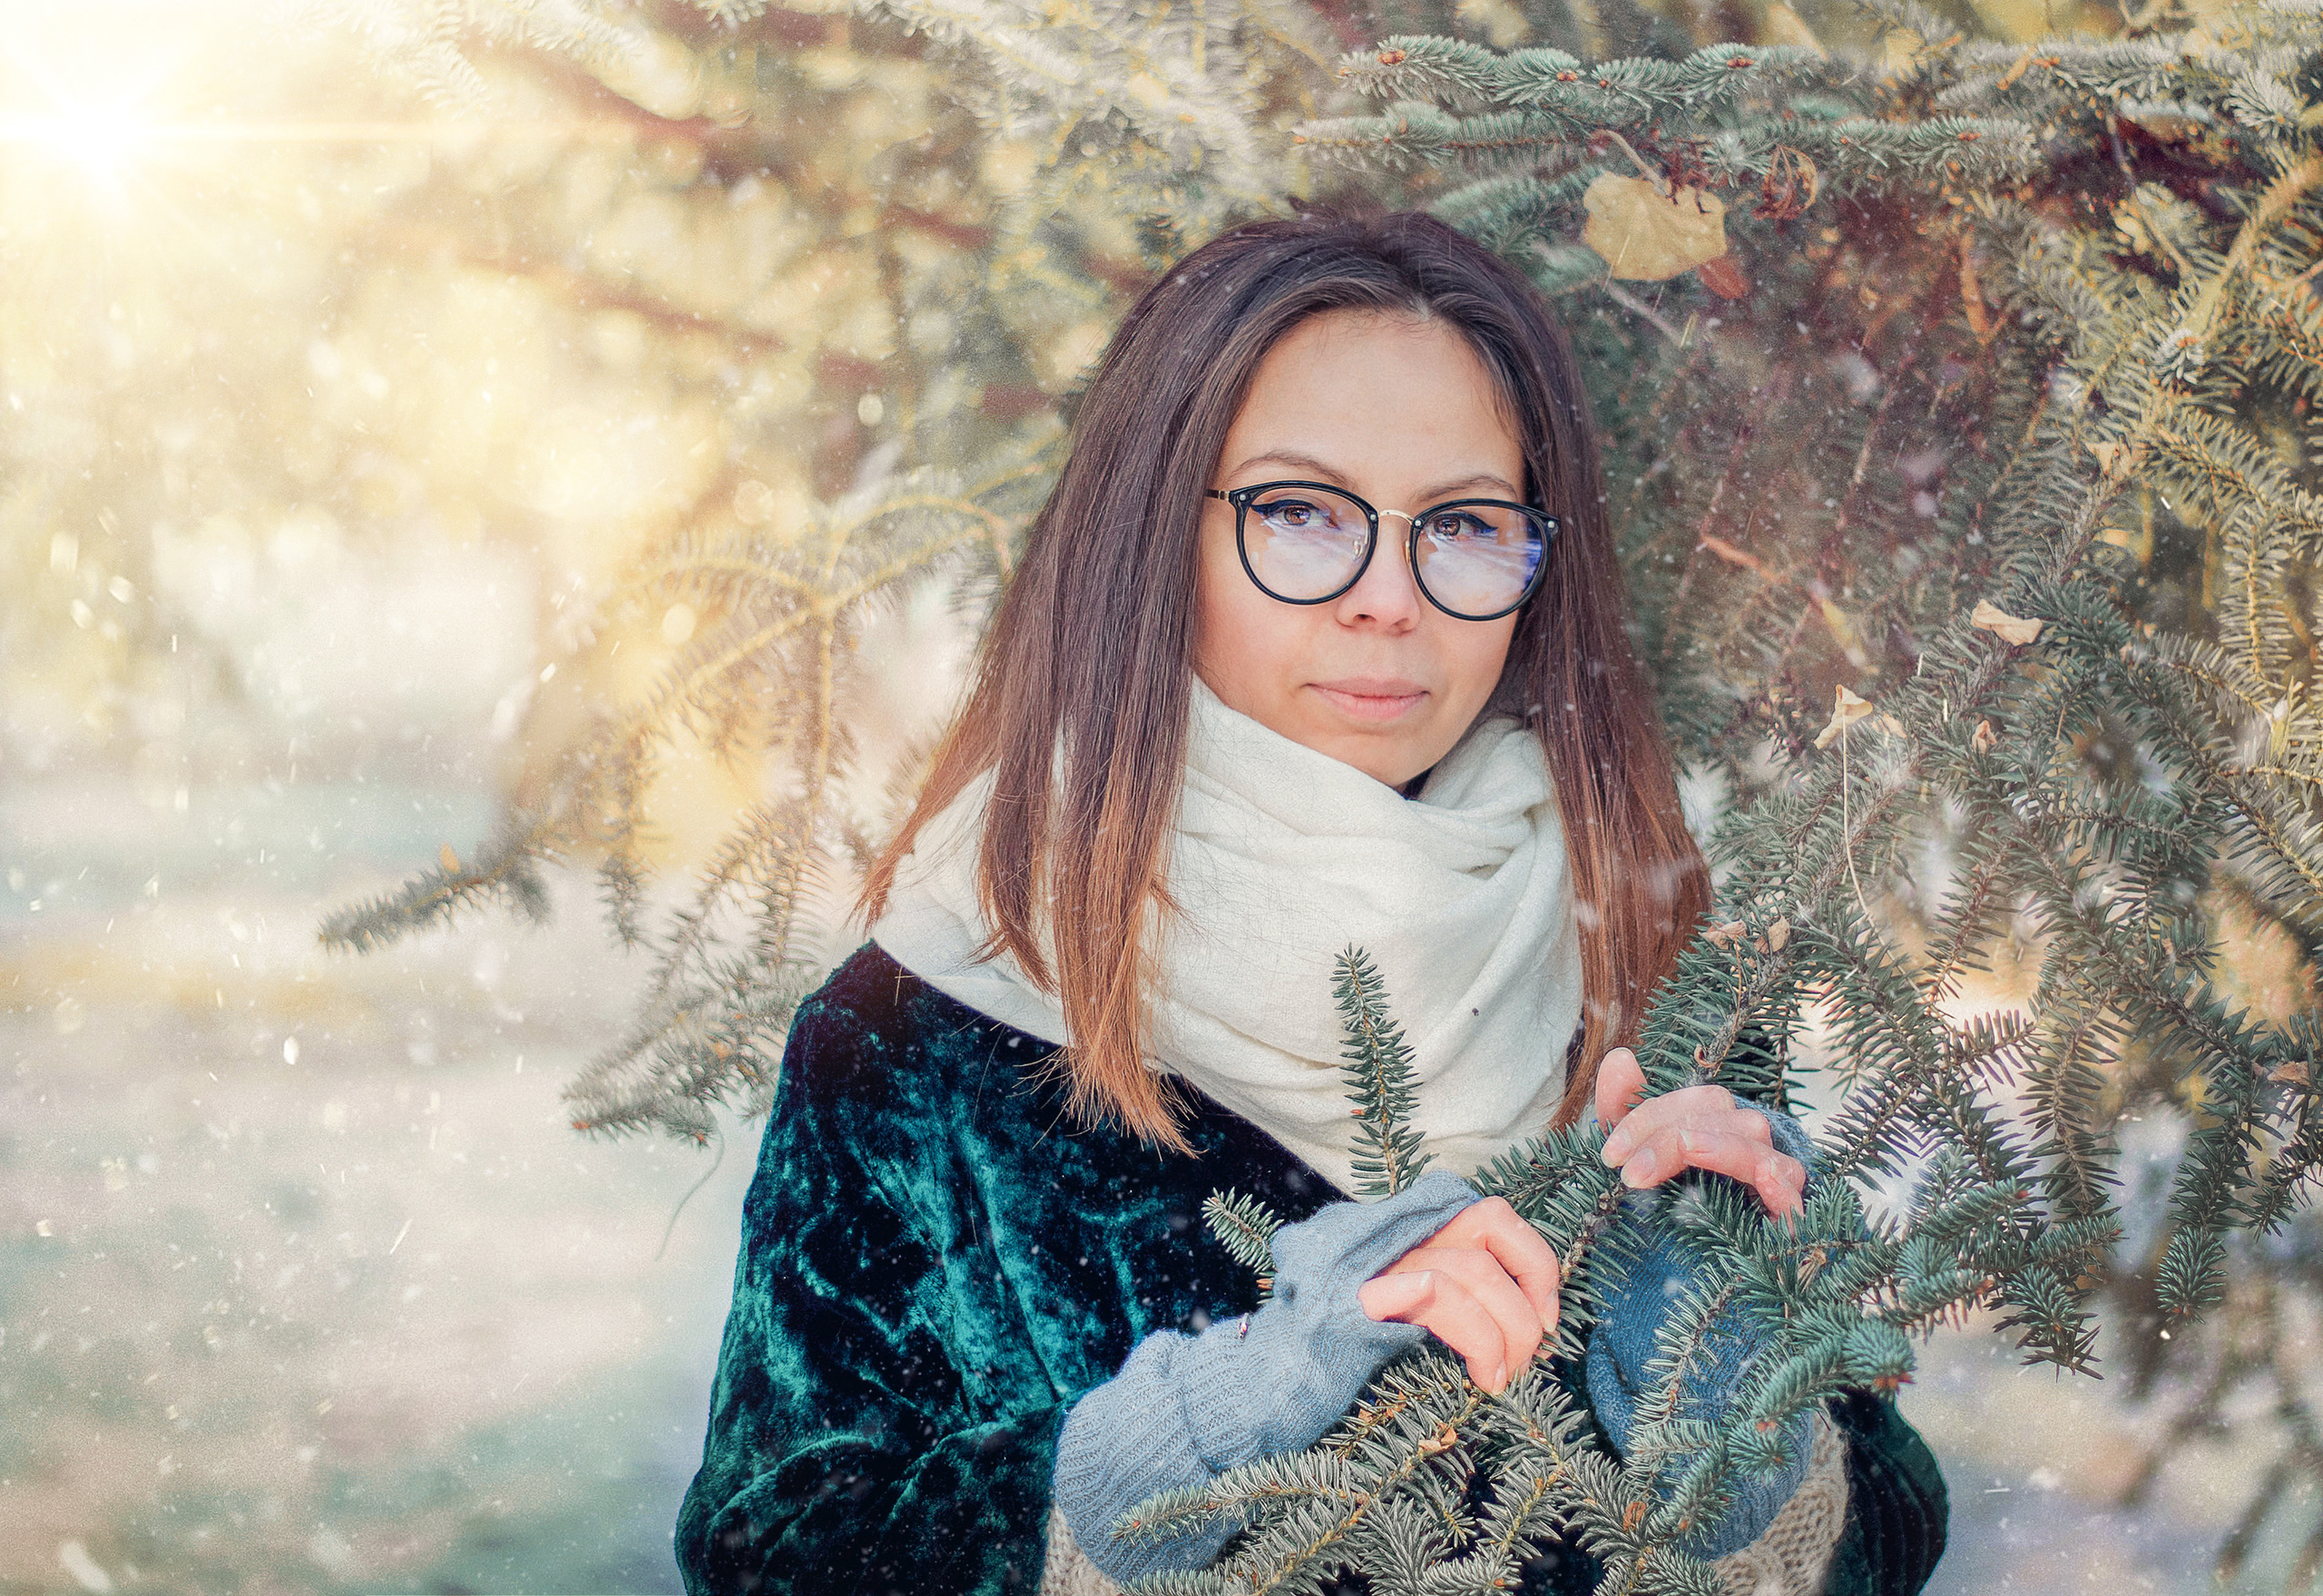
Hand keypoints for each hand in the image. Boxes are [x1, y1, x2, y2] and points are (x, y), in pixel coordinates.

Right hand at [1354, 1195, 1557, 1393]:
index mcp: (1396, 1229)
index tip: (1546, 1312)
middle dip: (1532, 1285)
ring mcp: (1365, 1260)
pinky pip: (1437, 1295)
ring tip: (1507, 1374)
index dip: (1530, 1255)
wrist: (1267, 1386)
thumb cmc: (1339, 1356)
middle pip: (1485, 1219)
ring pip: (1471, 1267)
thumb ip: (1442, 1288)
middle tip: (1536, 1346)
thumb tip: (1528, 1311)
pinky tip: (1483, 1376)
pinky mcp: (1354, 1300)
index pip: (1483, 1209)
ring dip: (1510, 1328)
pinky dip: (1479, 1337)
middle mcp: (1381, 1230)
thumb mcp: (1396, 1307)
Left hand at [1594, 1046, 1804, 1219]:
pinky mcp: (1787, 1216)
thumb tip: (1619, 1057)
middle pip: (1721, 1113)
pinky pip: (1791, 1190)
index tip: (1609, 1154)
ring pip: (1755, 1143)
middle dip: (1668, 1134)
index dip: (1649, 1117)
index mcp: (1718, 1125)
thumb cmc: (1666, 1205)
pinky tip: (1760, 1180)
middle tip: (1627, 1173)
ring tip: (1684, 1151)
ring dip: (1715, 1147)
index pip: (1694, 1099)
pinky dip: (1777, 1183)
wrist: (1696, 1277)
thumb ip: (1624, 1108)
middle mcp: (1748, 1144)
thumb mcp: (1637, 1155)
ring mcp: (1774, 1177)